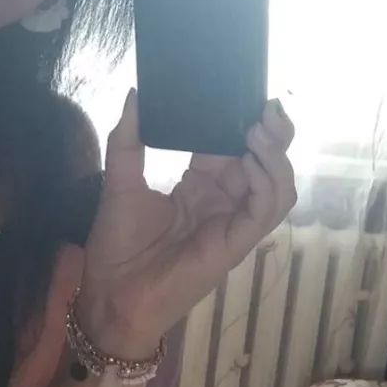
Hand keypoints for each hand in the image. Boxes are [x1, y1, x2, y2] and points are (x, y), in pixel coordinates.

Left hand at [76, 91, 297, 354]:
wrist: (109, 294)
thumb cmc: (115, 245)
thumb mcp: (120, 182)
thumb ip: (128, 139)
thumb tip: (136, 93)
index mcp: (201, 186)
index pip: (234, 146)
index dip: (245, 121)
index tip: (248, 92)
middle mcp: (223, 202)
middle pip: (265, 162)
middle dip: (274, 132)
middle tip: (267, 104)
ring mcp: (232, 224)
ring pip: (277, 187)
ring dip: (275, 156)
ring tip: (260, 128)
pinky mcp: (235, 245)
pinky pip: (264, 212)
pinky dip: (265, 184)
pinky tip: (249, 161)